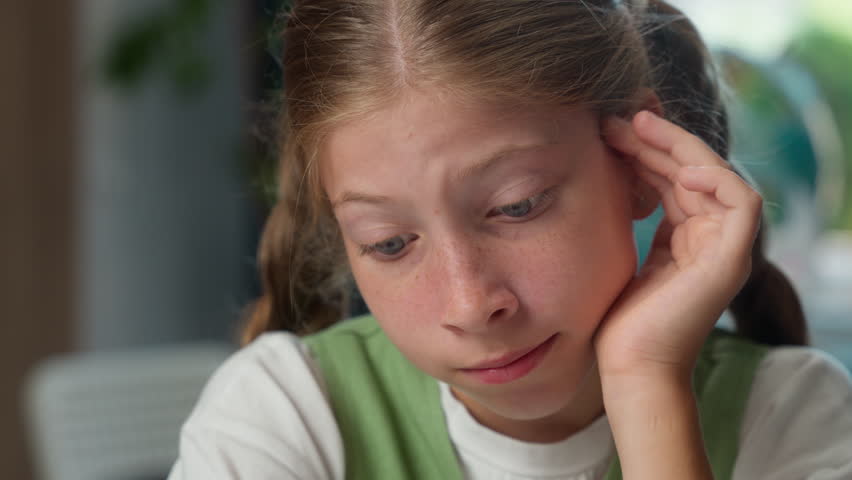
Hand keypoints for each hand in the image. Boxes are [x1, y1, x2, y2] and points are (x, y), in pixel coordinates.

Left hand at [595, 110, 762, 382]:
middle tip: (616, 119)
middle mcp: (709, 236)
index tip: (607, 130)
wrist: (631, 365)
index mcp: (685, 235)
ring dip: (676, 147)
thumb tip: (612, 175)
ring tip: (636, 128)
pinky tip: (679, 168)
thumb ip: (632, 216)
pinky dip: (716, 179)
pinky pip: (742, 203)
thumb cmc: (619, 319)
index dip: (644, 149)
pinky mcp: (733, 258)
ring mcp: (725, 246)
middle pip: (691, 169)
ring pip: (714, 175)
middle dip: (654, 140)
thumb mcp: (622, 252)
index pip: (672, 176)